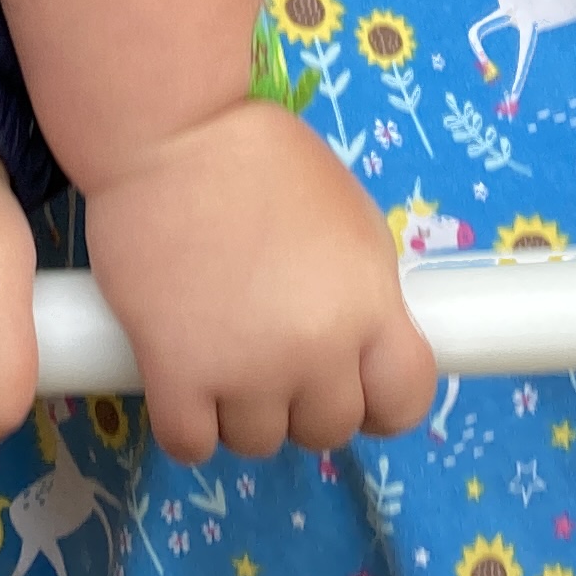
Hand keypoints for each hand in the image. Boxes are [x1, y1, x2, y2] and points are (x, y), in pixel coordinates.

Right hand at [81, 102, 435, 461]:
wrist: (171, 132)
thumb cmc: (260, 157)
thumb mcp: (348, 216)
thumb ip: (363, 289)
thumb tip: (357, 342)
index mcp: (369, 305)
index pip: (404, 402)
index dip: (378, 402)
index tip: (349, 387)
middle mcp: (318, 349)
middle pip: (327, 429)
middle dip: (301, 400)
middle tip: (267, 352)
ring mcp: (247, 369)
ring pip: (257, 442)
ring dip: (239, 410)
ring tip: (217, 354)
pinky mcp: (176, 373)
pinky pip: (191, 443)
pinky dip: (187, 421)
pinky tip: (180, 380)